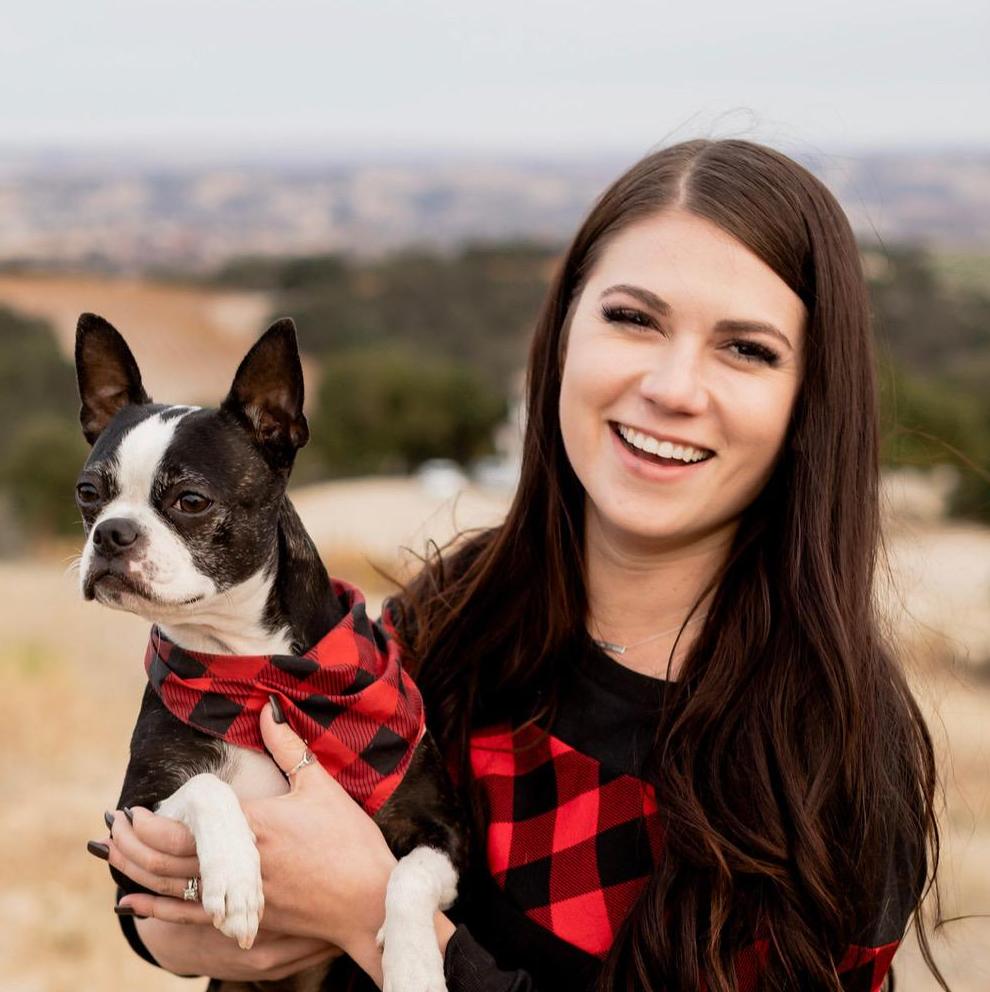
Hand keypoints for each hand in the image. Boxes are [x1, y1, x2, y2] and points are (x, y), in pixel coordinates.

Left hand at [109, 704, 396, 980]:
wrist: (369, 898)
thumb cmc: (349, 840)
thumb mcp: (320, 785)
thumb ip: (288, 747)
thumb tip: (267, 708)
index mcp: (254, 827)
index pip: (187, 826)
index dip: (151, 822)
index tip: (133, 808)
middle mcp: (239, 863)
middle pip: (169, 857)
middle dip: (134, 842)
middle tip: (115, 827)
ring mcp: (241, 895)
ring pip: (173, 887)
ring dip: (137, 871)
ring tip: (115, 855)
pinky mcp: (247, 918)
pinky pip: (188, 918)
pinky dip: (155, 911)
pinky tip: (131, 905)